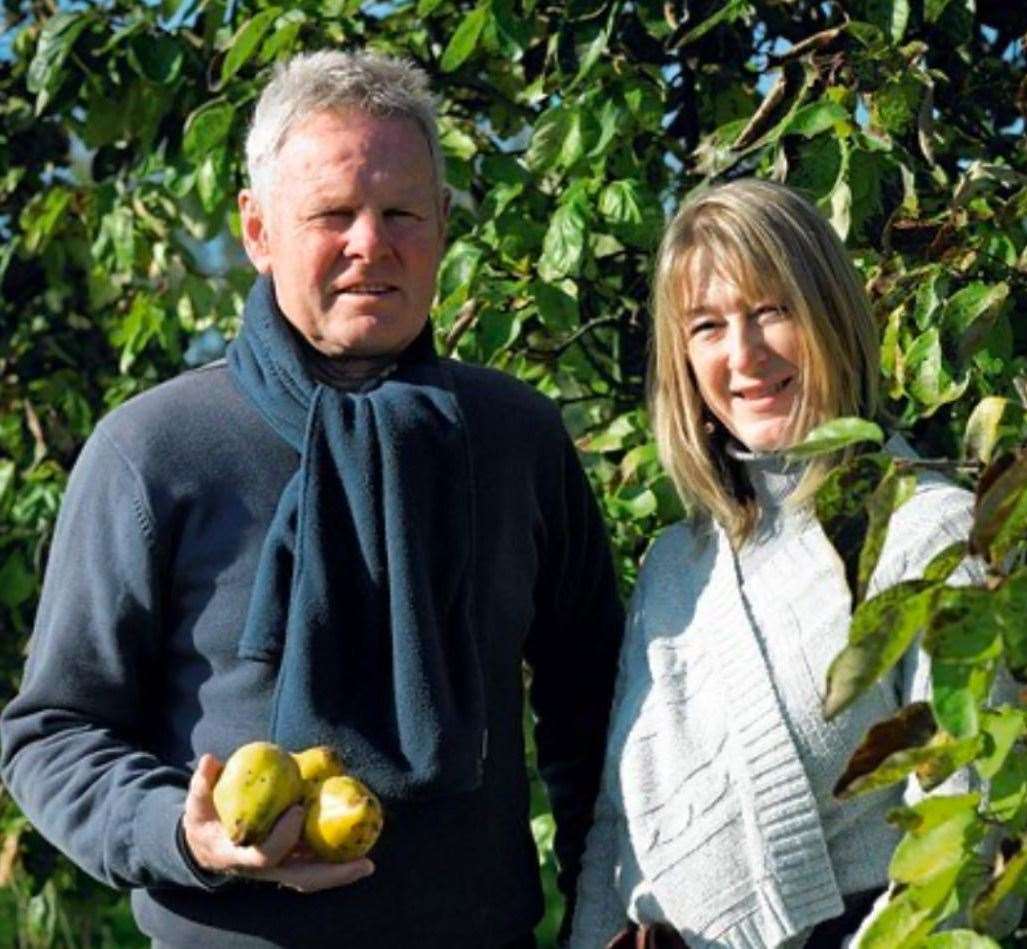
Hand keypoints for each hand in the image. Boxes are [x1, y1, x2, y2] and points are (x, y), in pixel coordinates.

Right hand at [182, 753, 374, 891]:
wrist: (205, 846)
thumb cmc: (205, 820)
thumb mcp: (197, 804)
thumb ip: (202, 784)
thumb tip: (210, 760)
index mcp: (240, 856)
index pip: (265, 855)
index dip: (282, 837)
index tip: (297, 810)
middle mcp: (264, 869)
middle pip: (301, 878)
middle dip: (331, 874)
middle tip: (363, 863)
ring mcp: (278, 869)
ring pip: (311, 876)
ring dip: (339, 872)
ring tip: (366, 862)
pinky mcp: (288, 864)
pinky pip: (313, 866)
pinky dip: (334, 862)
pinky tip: (358, 852)